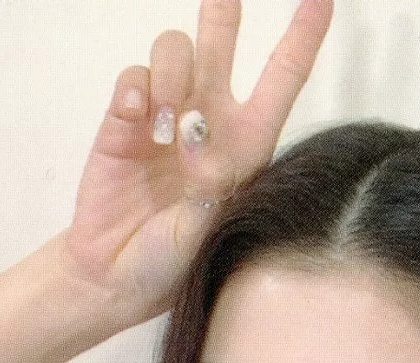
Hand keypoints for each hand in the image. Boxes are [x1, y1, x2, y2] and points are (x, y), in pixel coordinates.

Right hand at [60, 0, 333, 330]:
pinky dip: (137, 89)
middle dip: (223, 8)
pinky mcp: (123, 122)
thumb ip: (214, 178)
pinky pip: (132, 76)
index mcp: (246, 145)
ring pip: (174, 50)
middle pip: (220, 41)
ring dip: (173, 77)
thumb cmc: (174, 261)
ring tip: (165, 130)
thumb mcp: (213, 227)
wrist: (117, 278)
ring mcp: (164, 118)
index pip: (280, 80)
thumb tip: (197, 132)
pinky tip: (139, 119)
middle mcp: (208, 122)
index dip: (302, 37)